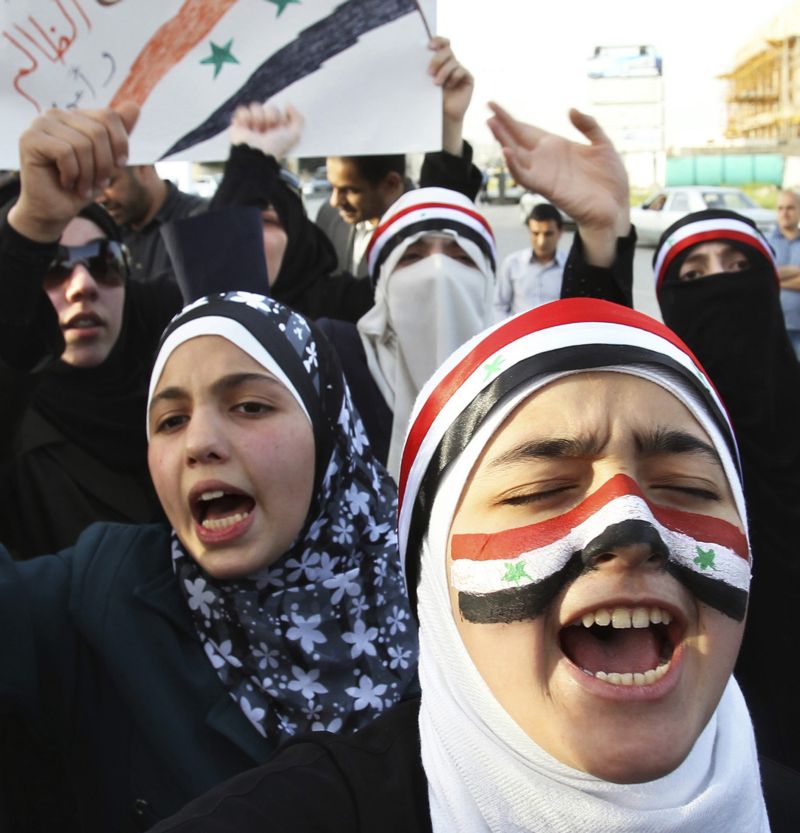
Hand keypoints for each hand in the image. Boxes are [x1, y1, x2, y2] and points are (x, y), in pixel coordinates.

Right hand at [9, 103, 137, 241]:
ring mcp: (41, 124)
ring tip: (83, 187)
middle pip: (98, 131)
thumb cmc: (81, 185)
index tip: (119, 165)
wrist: (56, 209)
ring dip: (88, 174)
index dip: (120, 144)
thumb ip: (118, 134)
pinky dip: (72, 174)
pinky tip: (66, 182)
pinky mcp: (30, 138)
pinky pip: (65, 152)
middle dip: (104, 165)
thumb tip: (134, 106)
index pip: (109, 116)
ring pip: (82, 144)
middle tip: (98, 183)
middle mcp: (57, 114)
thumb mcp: (107, 160)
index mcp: (77, 116)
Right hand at [229, 103, 303, 160]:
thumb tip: (288, 103)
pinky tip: (246, 128)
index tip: (279, 129)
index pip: (280, 112)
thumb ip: (299, 120)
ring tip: (256, 131)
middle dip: (270, 118)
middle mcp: (265, 125)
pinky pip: (242, 110)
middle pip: (270, 107)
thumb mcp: (294, 136)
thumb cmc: (275, 148)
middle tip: (267, 130)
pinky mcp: (239, 123)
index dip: (280, 118)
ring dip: (257, 118)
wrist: (255, 154)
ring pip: (256, 106)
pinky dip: (245, 118)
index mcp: (277, 128)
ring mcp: (252, 124)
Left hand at [428, 36, 472, 154]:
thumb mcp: (428, 82)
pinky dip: (454, 77)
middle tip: (429, 72)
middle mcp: (452, 63)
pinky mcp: (468, 78)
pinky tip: (450, 86)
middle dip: (437, 60)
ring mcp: (461, 70)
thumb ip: (427, 68)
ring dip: (443, 72)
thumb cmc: (433, 99)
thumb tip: (417, 55)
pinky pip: (461, 71)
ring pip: (453, 62)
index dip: (438, 41)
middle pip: (447, 51)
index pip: (442, 44)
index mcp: (442, 60)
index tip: (429, 46)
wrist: (444, 116)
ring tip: (436, 84)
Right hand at [487, 103, 629, 237]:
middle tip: (487, 110)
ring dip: (503, 141)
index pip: (526, 130)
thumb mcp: (602, 144)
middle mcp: (545, 159)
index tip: (493, 105)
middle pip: (517, 140)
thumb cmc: (610, 181)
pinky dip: (514, 166)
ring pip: (516, 156)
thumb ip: (588, 126)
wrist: (616, 208)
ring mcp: (544, 174)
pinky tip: (506, 153)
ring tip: (492, 125)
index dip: (510, 119)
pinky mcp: (547, 189)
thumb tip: (570, 110)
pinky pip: (525, 177)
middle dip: (502, 126)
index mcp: (556, 147)